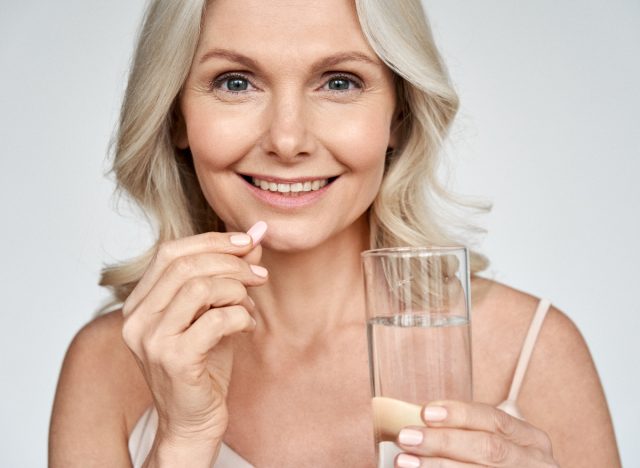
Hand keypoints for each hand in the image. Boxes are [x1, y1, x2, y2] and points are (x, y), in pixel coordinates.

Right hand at [121, 222, 267, 448]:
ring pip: (199, 287)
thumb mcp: (215, 311)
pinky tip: (246, 327)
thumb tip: (257, 233)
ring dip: (236, 289)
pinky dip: (240, 316)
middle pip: (185, 265)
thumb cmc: (203, 365)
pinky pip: (215, 320)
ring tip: (249, 304)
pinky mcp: (173, 360)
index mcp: (139, 303)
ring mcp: (151, 340)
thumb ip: (229, 272)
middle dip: (231, 263)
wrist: (193, 421)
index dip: (211, 241)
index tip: (247, 243)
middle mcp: (136, 319)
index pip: (169, 251)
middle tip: (260, 275)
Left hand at [395, 400, 558, 466]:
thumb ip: (468, 432)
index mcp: (531, 440)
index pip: (495, 419)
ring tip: (404, 461)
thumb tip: (422, 419)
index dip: (460, 414)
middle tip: (406, 437)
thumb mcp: (500, 446)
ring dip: (437, 466)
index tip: (426, 412)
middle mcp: (534, 463)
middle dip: (444, 441)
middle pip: (488, 448)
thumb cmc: (502, 465)